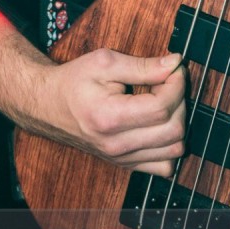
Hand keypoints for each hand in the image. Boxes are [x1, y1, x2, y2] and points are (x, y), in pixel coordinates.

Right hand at [36, 47, 186, 176]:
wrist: (50, 105)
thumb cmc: (74, 81)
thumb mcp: (105, 62)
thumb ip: (142, 65)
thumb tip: (174, 64)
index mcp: (110, 117)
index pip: (162, 107)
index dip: (176, 84)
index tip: (174, 67)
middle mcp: (117, 145)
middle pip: (173, 129)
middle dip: (180, 100)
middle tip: (168, 80)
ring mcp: (122, 158)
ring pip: (174, 150)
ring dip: (178, 121)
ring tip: (164, 100)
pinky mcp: (126, 164)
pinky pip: (164, 166)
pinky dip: (171, 145)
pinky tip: (160, 124)